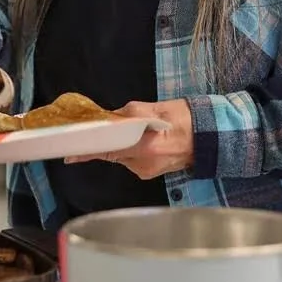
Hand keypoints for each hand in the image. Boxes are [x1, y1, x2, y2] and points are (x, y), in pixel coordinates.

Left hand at [65, 99, 194, 178]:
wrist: (211, 137)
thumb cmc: (186, 119)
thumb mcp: (156, 108)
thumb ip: (128, 114)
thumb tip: (109, 117)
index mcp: (145, 147)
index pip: (108, 150)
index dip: (87, 152)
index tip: (70, 155)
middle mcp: (144, 164)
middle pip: (112, 152)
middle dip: (107, 140)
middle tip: (106, 127)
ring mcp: (147, 171)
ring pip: (121, 155)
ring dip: (120, 143)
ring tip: (138, 130)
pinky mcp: (150, 173)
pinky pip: (130, 159)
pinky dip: (130, 148)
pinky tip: (143, 139)